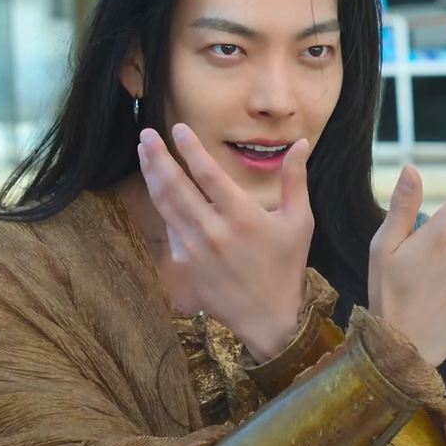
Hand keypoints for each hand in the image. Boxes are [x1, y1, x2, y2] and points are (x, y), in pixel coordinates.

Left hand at [137, 123, 313, 360]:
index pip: (208, 174)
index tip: (178, 128)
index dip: (190, 148)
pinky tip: (158, 189)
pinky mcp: (184, 264)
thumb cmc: (286, 266)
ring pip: (165, 205)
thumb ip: (295, 180)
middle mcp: (213, 230)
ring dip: (152, 176)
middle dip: (158, 157)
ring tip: (145, 154)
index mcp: (242, 216)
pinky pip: (170, 229)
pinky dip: (163, 206)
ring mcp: (194, 249)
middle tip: (146, 134)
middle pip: (176, 186)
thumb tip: (300, 143)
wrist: (267, 317)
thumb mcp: (299, 222)